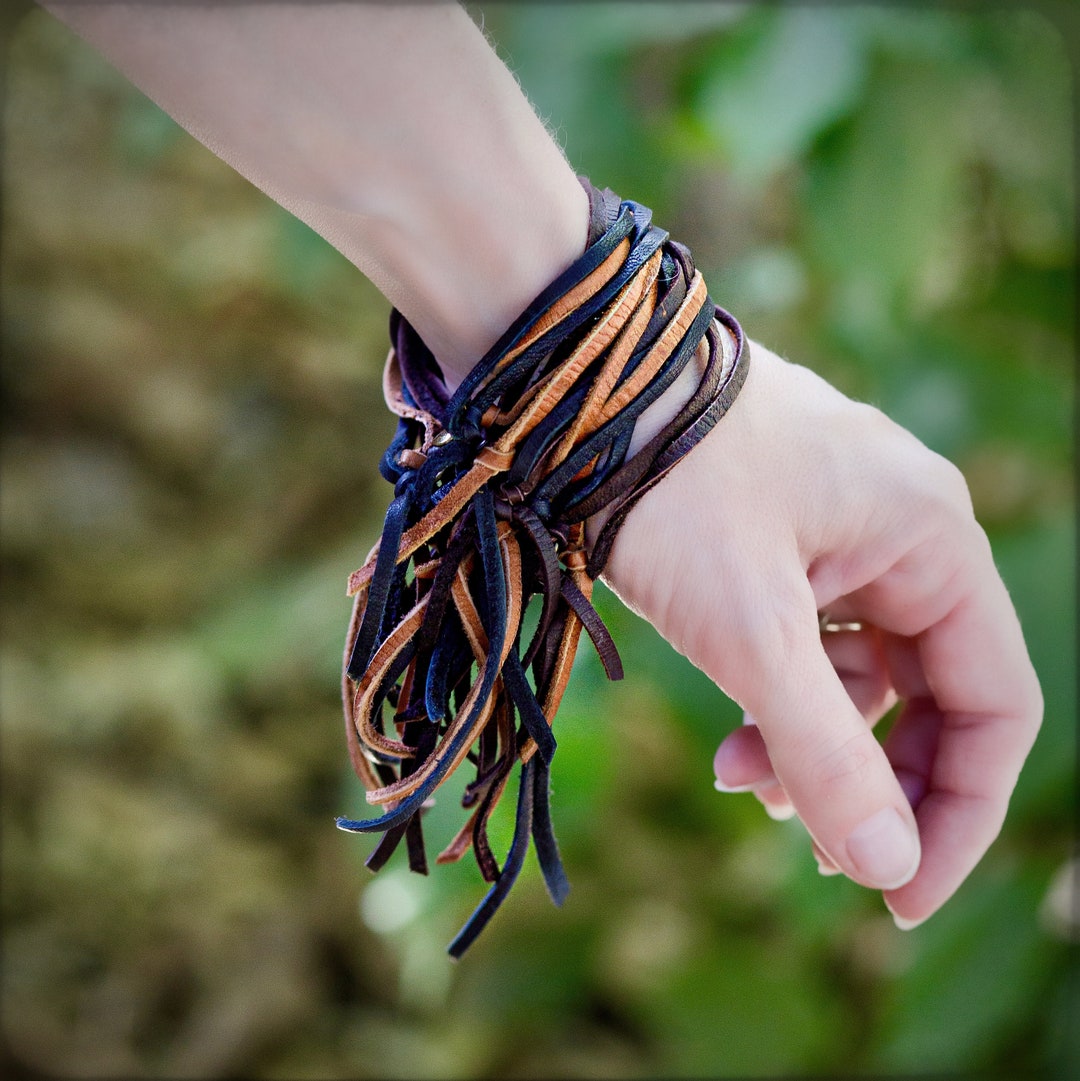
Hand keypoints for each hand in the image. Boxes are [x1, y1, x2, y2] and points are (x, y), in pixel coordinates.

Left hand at [601, 340, 1041, 928]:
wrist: (569, 392)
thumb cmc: (667, 481)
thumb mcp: (748, 626)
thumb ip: (824, 748)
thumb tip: (886, 864)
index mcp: (932, 539)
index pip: (995, 704)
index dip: (958, 811)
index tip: (895, 896)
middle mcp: (901, 531)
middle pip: (932, 694)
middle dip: (873, 779)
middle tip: (810, 847)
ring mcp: (837, 531)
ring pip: (860, 675)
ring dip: (810, 742)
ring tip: (738, 778)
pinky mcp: (776, 538)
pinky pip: (805, 640)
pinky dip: (775, 696)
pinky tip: (730, 738)